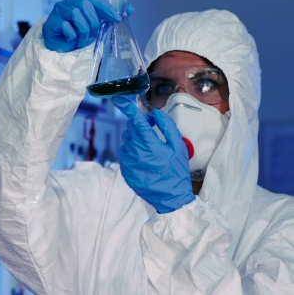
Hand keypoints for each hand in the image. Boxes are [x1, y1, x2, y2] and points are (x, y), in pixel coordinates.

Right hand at [42, 0, 130, 52]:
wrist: (60, 49)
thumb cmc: (78, 35)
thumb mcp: (96, 27)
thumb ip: (110, 17)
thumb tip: (130, 8)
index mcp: (80, 1)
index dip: (106, 8)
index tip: (116, 19)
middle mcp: (68, 2)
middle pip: (85, 5)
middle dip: (93, 22)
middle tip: (92, 33)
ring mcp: (58, 11)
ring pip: (75, 14)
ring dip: (83, 29)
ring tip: (81, 38)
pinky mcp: (51, 23)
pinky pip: (65, 26)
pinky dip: (72, 35)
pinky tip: (70, 39)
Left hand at [112, 96, 194, 213]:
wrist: (170, 197)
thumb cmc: (177, 171)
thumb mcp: (178, 147)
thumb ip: (167, 127)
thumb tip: (155, 114)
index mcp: (150, 145)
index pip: (136, 121)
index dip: (127, 108)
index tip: (118, 99)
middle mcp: (135, 152)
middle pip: (130, 129)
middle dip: (139, 127)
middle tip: (152, 134)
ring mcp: (128, 162)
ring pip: (127, 141)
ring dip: (136, 140)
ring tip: (150, 151)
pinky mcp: (124, 170)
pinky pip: (125, 154)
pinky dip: (133, 152)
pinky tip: (145, 161)